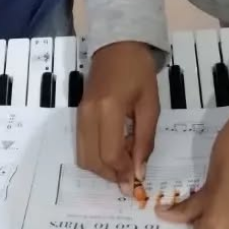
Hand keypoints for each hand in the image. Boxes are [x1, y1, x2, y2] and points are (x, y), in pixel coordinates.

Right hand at [76, 42, 158, 191]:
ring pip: (83, 156)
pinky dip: (96, 155)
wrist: (119, 45)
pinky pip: (82, 144)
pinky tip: (114, 148)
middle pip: (92, 160)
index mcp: (109, 109)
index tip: (138, 183)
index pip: (110, 154)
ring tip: (124, 161)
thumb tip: (139, 173)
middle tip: (131, 174)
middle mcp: (88, 114)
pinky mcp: (78, 113)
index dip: (123, 173)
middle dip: (111, 174)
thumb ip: (145, 141)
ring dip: (102, 167)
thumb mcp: (150, 106)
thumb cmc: (140, 72)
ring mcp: (80, 113)